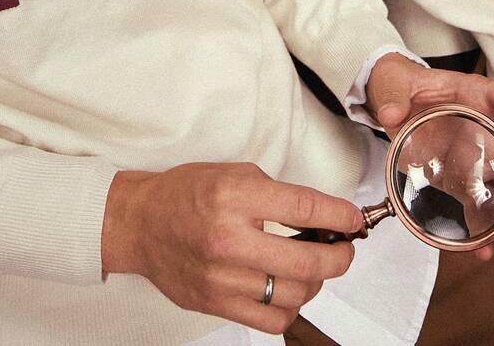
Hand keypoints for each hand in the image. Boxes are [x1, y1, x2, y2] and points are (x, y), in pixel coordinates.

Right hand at [101, 163, 359, 334]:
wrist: (141, 223)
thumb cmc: (185, 194)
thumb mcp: (233, 174)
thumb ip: (276, 193)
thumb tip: (319, 215)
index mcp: (234, 197)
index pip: (304, 208)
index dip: (339, 215)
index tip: (353, 220)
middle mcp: (229, 239)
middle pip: (307, 260)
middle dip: (339, 256)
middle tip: (345, 249)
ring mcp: (222, 277)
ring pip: (293, 294)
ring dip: (315, 282)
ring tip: (313, 267)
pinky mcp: (216, 303)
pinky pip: (270, 320)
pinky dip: (290, 308)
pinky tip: (288, 289)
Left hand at [365, 53, 493, 254]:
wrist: (390, 102)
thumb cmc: (402, 84)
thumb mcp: (395, 82)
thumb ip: (394, 95)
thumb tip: (391, 114)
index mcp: (480, 96)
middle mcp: (490, 126)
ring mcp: (482, 153)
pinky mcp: (467, 177)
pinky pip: (486, 203)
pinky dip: (488, 227)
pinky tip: (482, 247)